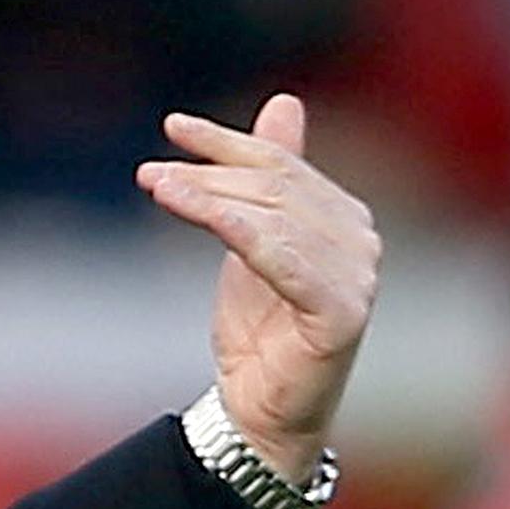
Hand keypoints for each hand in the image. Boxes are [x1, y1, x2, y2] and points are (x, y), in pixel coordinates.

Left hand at [135, 94, 381, 483]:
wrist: (261, 408)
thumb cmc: (260, 324)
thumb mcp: (251, 237)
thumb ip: (268, 176)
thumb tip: (285, 101)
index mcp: (344, 216)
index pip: (281, 163)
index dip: (226, 142)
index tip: (172, 126)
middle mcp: (360, 241)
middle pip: (273, 187)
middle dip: (205, 175)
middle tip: (149, 173)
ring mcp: (358, 278)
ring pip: (272, 216)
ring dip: (207, 197)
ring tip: (154, 186)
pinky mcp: (342, 313)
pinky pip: (284, 259)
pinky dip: (238, 228)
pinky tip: (198, 212)